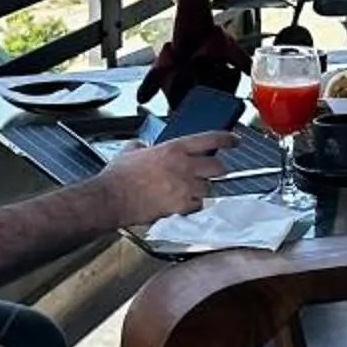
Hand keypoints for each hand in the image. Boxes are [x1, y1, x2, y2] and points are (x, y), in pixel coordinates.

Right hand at [103, 133, 229, 225]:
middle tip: (211, 173)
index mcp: (174, 149)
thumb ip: (141, 146)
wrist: (111, 198)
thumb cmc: (118, 177)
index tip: (234, 141)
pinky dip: (192, 207)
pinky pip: (197, 206)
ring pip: (209, 189)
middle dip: (217, 171)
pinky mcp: (181, 206)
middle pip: (218, 167)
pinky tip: (181, 205)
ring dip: (202, 191)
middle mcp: (184, 166)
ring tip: (188, 192)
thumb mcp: (130, 152)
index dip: (227, 139)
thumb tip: (142, 146)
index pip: (210, 139)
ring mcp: (185, 187)